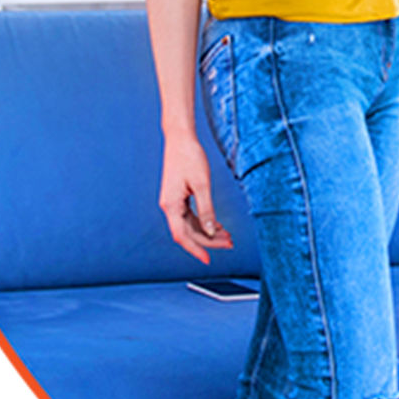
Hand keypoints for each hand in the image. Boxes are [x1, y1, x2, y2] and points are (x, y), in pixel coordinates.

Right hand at [160, 131, 233, 263]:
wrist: (180, 138)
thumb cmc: (189, 157)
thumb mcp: (202, 184)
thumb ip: (206, 209)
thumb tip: (209, 230)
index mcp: (171, 205)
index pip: (182, 236)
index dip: (195, 249)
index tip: (208, 260)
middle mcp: (169, 206)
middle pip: (188, 232)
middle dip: (208, 240)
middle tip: (229, 244)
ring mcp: (173, 202)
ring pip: (190, 225)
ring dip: (208, 232)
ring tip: (227, 236)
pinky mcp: (178, 197)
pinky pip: (191, 216)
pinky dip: (204, 222)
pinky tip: (217, 225)